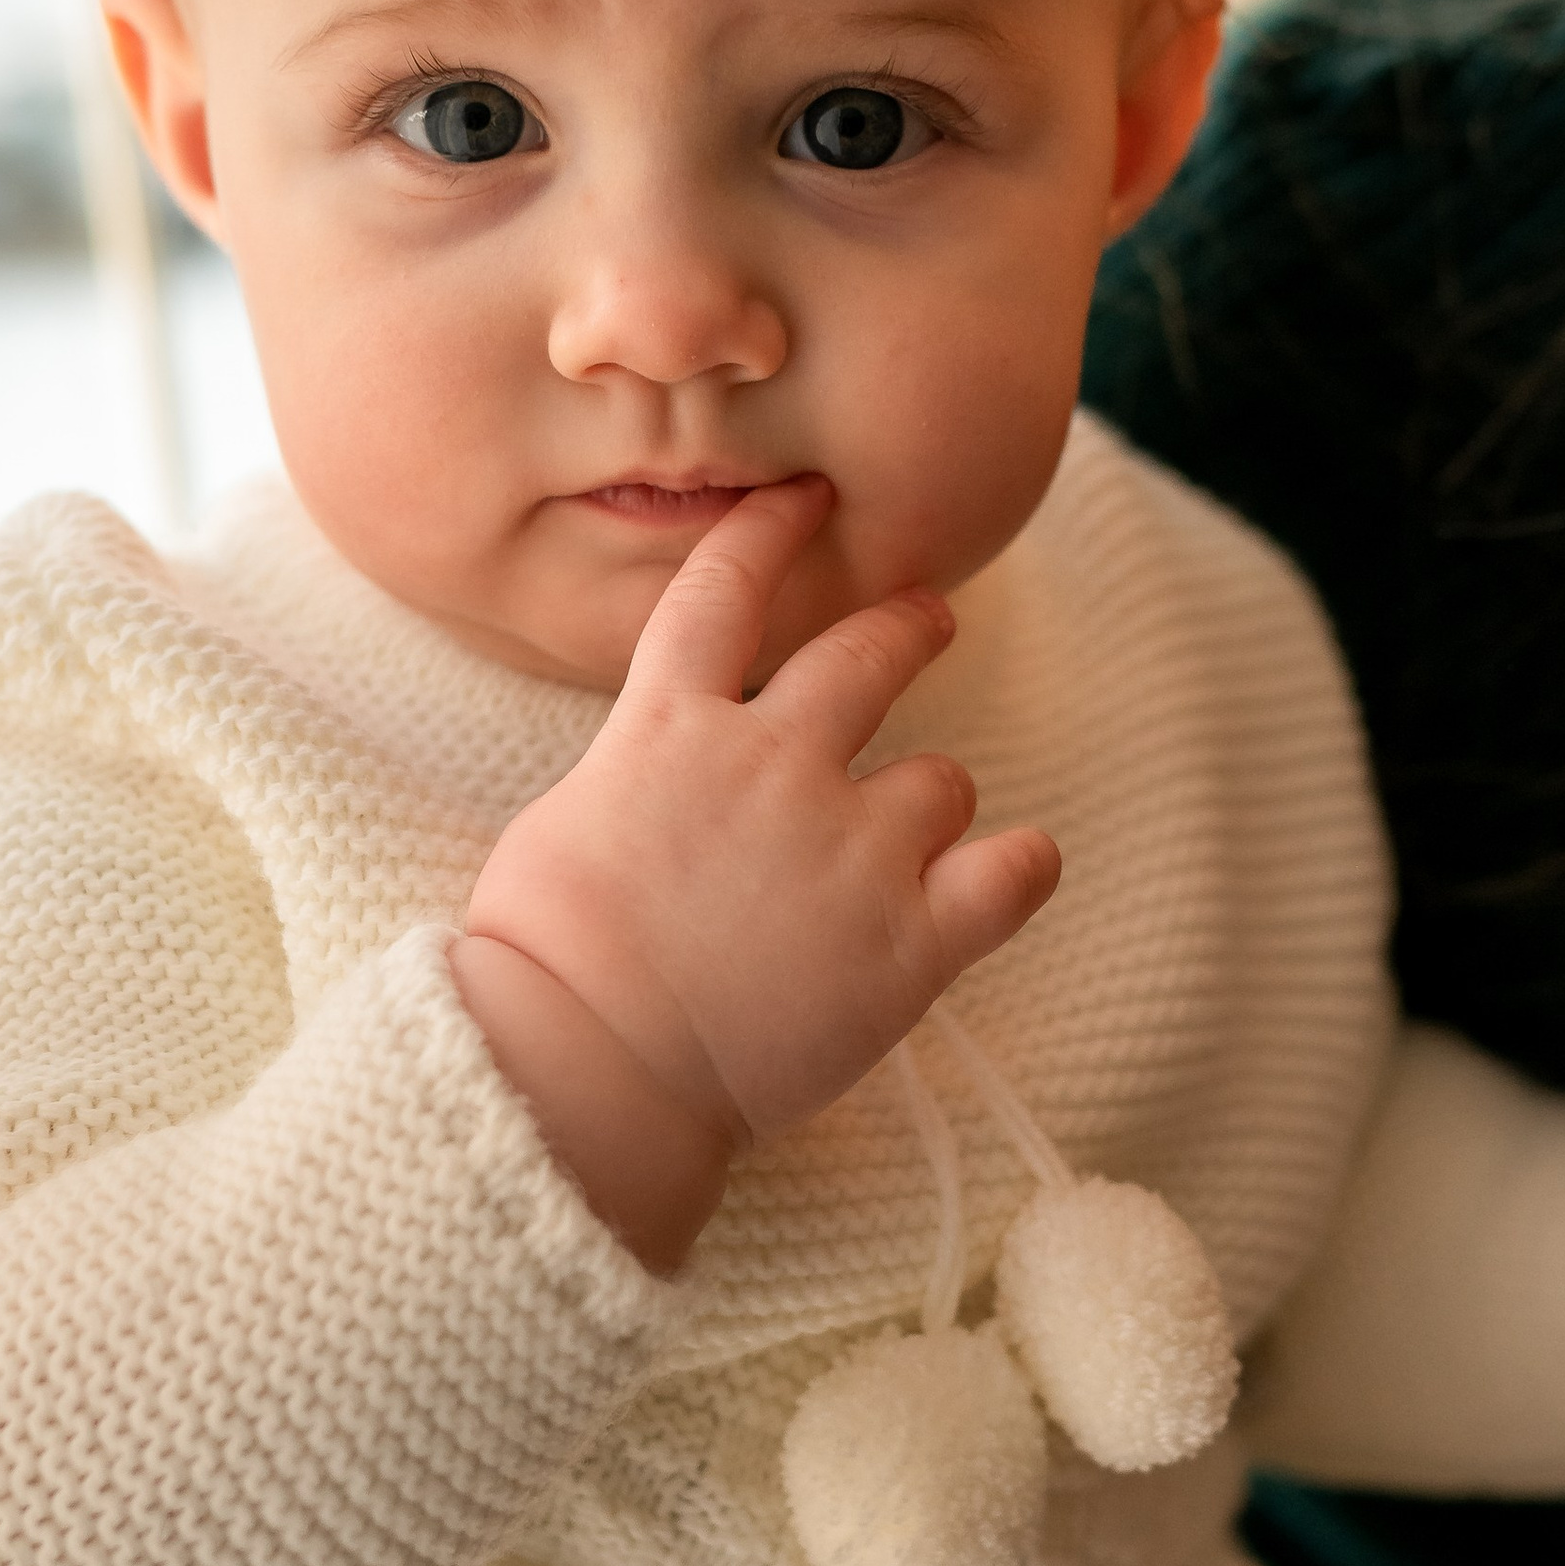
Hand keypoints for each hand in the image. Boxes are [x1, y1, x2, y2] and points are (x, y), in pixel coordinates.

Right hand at [453, 478, 1058, 1267]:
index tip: (803, 501)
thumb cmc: (543, 964)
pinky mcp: (908, 938)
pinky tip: (1010, 874)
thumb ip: (637, 779)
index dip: (769, 534)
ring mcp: (850, 848)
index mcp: (670, 731)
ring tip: (911, 846)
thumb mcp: (563, 827)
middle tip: (928, 619)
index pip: (725, 591)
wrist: (585, 1064)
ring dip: (931, 803)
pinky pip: (1012, 873)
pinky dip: (1020, 868)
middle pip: (870, 653)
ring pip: (941, 781)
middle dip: (909, 626)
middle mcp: (773, 765)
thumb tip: (661, 780)